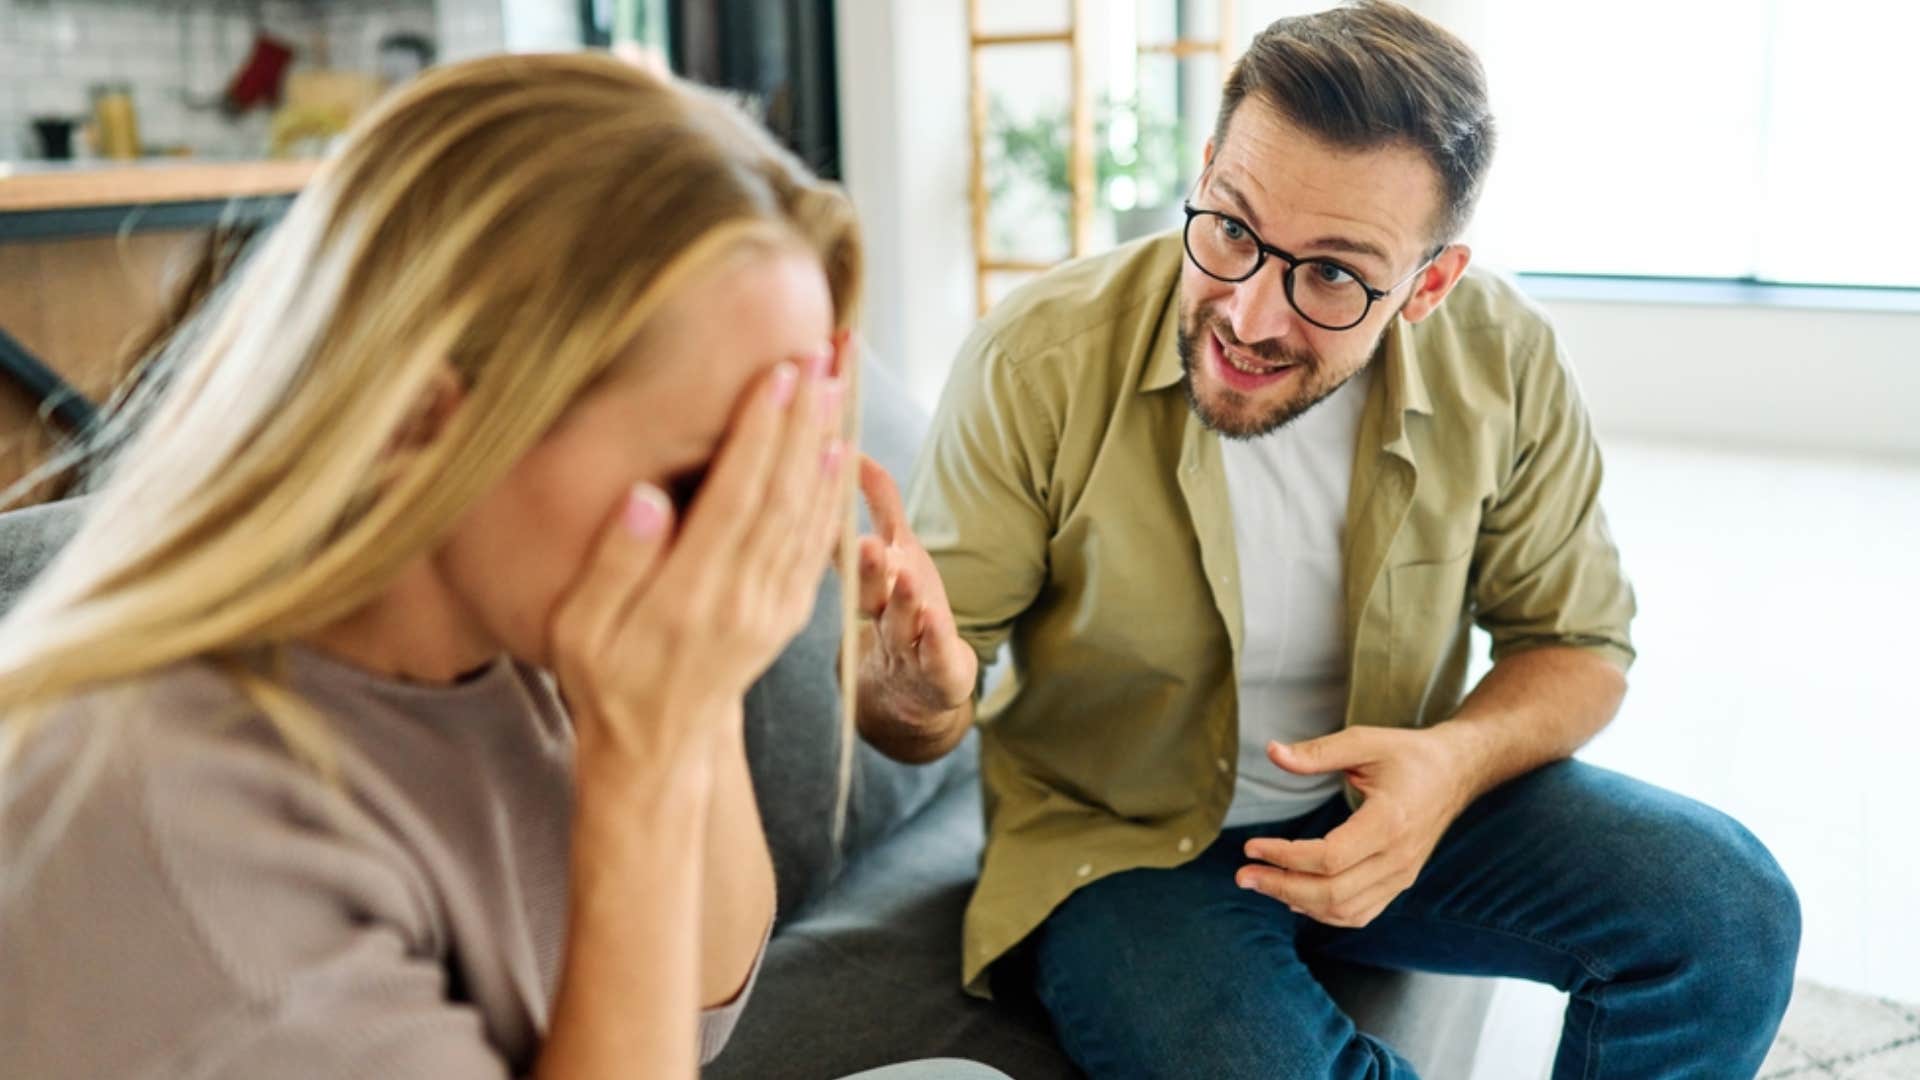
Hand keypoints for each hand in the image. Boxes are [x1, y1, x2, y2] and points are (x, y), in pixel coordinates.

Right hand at [549, 345, 851, 769]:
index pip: (735, 499)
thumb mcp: (579, 630)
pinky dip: (834, 492)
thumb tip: (644, 498)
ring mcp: (775, 608)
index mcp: (690, 598)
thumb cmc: (603, 678)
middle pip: (784, 494)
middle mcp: (744, 600)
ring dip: (828, 440)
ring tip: (840, 380)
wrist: (657, 749)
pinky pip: (819, 542)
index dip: (760, 433)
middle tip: (821, 353)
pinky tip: (841, 448)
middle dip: (805, 417)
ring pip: (810, 512)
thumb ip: (612, 566)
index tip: (778, 373)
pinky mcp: (791, 613)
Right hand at [853, 457, 975, 722]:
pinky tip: (934, 619)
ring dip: (902, 599)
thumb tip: (857, 450)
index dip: (838, 532)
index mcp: (867, 584)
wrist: (917, 690)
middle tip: (862, 544)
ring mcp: (909, 644)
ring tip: (904, 576)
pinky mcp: (940, 669)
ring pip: (901, 621)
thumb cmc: (905, 608)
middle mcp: (881, 614)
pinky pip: (937, 653)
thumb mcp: (896, 550)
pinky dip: (935, 637)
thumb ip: (880, 503)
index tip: (830, 499)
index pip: (847, 556)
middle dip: (867, 567)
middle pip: (869, 590)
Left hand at [1236, 727, 1474, 927]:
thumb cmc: (1410, 755)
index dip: (1285, 857)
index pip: (1330, 857)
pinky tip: (1295, 898)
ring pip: (1345, 910)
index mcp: (1389, 822)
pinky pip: (1360, 912)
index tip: (1252, 847)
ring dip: (1298, 902)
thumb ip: (1318, 752)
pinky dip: (1324, 912)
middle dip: (1282, 887)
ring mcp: (1401, 875)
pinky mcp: (1400, 882)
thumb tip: (1273, 752)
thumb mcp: (1365, 741)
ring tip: (1262, 884)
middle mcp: (1398, 858)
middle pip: (1333, 892)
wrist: (1456, 772)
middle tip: (1244, 875)